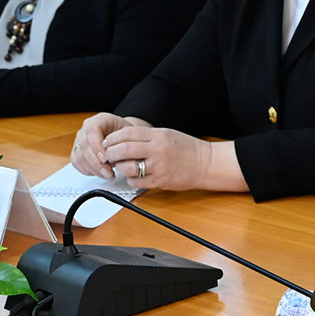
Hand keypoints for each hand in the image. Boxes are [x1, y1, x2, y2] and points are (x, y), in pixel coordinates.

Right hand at [72, 113, 130, 176]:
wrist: (122, 136)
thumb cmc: (126, 134)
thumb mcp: (130, 134)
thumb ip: (124, 143)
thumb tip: (117, 156)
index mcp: (99, 120)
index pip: (92, 131)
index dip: (97, 146)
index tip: (106, 159)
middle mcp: (86, 128)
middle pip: (84, 146)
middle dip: (96, 163)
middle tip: (109, 172)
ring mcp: (79, 139)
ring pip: (79, 156)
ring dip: (93, 169)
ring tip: (107, 174)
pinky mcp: (77, 151)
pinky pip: (77, 162)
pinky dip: (87, 170)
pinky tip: (99, 173)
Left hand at [101, 124, 237, 191]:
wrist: (206, 164)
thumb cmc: (187, 149)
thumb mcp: (167, 134)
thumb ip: (146, 137)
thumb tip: (122, 140)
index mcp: (159, 136)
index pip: (127, 133)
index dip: (113, 138)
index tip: (108, 142)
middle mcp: (158, 150)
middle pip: (123, 150)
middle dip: (111, 153)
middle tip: (109, 155)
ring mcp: (159, 167)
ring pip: (127, 168)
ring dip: (120, 167)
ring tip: (121, 166)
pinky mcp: (160, 181)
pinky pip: (137, 182)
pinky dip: (131, 179)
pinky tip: (134, 176)